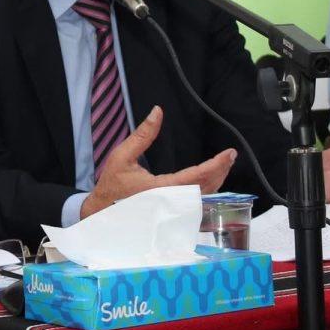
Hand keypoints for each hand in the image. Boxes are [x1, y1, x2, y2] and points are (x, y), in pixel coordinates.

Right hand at [80, 106, 235, 218]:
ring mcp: (171, 214)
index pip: (196, 177)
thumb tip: (157, 112)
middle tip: (230, 157)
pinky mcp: (170, 217)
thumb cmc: (111, 186)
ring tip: (223, 166)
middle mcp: (169, 204)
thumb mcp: (122, 156)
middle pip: (206, 189)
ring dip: (216, 183)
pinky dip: (206, 194)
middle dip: (221, 172)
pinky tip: (210, 183)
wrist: (100, 214)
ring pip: (202, 200)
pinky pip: (194, 207)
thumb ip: (143, 135)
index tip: (229, 154)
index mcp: (159, 189)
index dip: (216, 165)